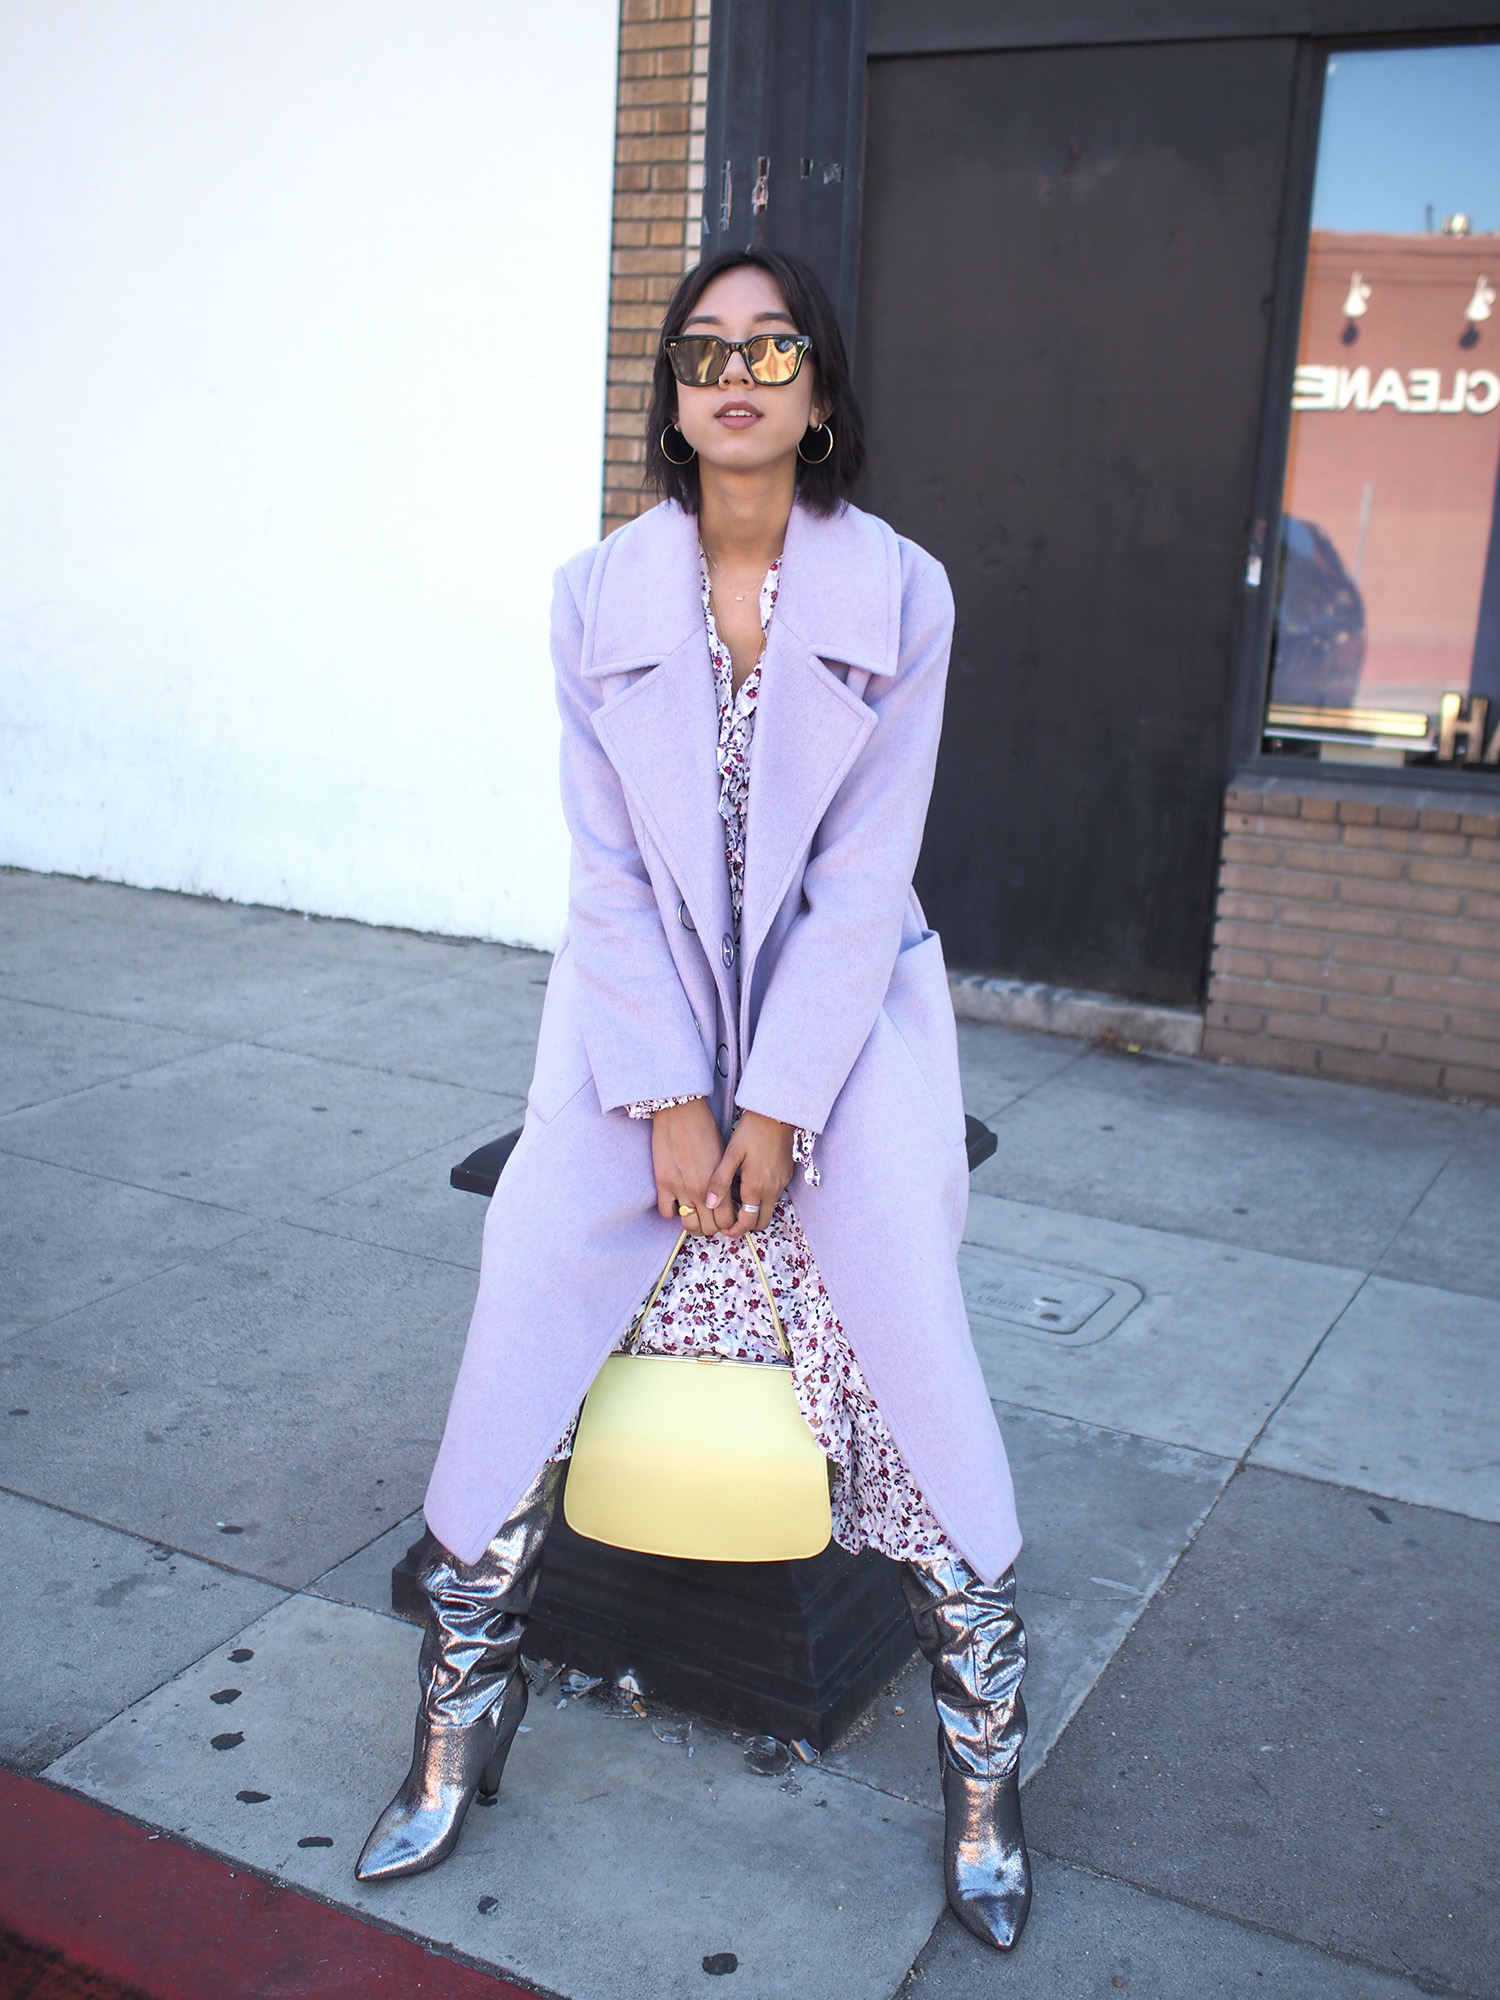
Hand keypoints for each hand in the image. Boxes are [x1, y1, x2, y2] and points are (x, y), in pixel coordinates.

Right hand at [651, 1099, 726, 1234]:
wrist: (681, 1111)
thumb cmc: (705, 1129)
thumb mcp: (724, 1156)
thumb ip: (726, 1181)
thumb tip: (729, 1198)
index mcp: (719, 1184)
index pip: (727, 1220)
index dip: (728, 1223)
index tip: (726, 1218)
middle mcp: (700, 1191)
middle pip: (709, 1228)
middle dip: (712, 1227)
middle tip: (711, 1219)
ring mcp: (680, 1189)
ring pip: (689, 1225)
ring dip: (693, 1224)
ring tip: (695, 1217)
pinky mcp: (663, 1184)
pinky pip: (667, 1212)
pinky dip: (673, 1211)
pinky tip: (677, 1202)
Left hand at [706, 1111, 793, 1236]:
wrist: (778, 1113)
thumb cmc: (751, 1130)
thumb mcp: (731, 1154)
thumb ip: (720, 1181)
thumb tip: (710, 1204)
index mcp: (756, 1187)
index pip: (748, 1223)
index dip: (735, 1230)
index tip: (725, 1229)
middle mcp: (772, 1189)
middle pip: (762, 1222)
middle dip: (747, 1225)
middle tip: (731, 1218)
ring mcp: (782, 1182)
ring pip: (769, 1209)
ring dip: (756, 1212)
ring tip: (737, 1200)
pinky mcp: (787, 1174)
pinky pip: (775, 1195)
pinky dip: (763, 1199)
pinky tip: (749, 1185)